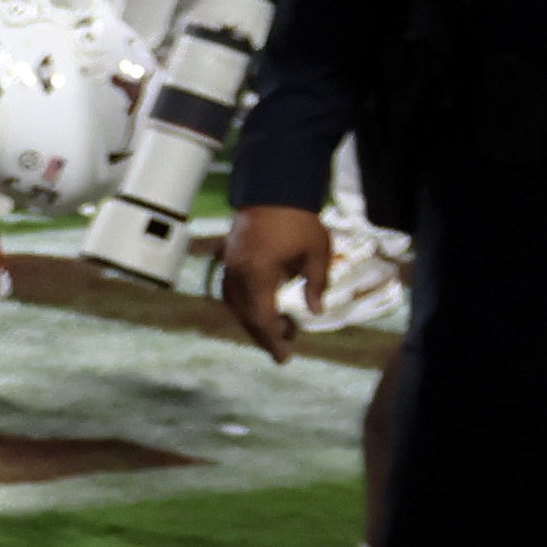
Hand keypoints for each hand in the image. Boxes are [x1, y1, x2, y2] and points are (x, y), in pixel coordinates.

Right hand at [222, 199, 330, 358]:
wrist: (273, 191)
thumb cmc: (299, 222)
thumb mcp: (318, 253)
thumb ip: (316, 284)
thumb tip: (315, 311)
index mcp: (258, 273)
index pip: (262, 316)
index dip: (274, 338)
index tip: (285, 355)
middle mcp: (237, 273)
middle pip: (246, 315)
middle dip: (264, 335)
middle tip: (283, 350)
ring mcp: (229, 266)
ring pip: (235, 305)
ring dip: (253, 321)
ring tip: (275, 330)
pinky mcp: (228, 259)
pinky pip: (230, 291)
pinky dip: (243, 306)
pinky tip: (257, 309)